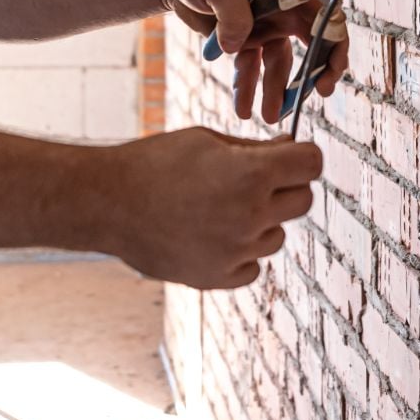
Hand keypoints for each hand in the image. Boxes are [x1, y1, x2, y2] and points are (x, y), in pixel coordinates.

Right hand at [99, 128, 321, 288]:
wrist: (107, 203)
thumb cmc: (155, 163)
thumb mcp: (206, 141)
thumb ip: (255, 150)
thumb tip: (292, 151)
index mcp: (251, 174)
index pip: (312, 164)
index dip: (302, 157)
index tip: (289, 157)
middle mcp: (251, 215)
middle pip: (303, 200)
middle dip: (285, 187)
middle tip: (252, 181)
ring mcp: (236, 251)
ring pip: (277, 235)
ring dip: (260, 221)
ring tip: (218, 208)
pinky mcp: (218, 277)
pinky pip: (253, 265)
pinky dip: (240, 252)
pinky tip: (210, 234)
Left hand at [164, 0, 349, 121]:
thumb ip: (232, 11)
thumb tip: (237, 46)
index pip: (322, 12)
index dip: (334, 39)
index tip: (330, 68)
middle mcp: (281, 10)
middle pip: (310, 43)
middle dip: (315, 71)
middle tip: (316, 94)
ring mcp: (265, 28)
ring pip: (278, 65)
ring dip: (275, 91)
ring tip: (268, 116)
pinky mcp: (245, 43)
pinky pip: (251, 70)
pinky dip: (247, 90)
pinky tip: (242, 108)